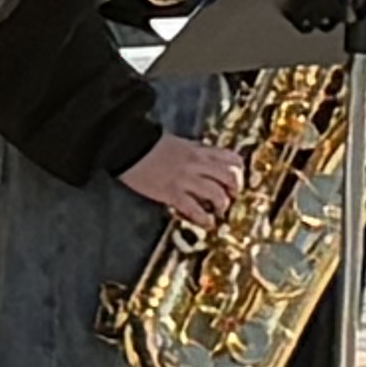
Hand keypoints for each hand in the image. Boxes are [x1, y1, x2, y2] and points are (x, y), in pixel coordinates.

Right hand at [123, 132, 244, 220]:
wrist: (126, 145)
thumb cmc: (148, 144)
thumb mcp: (178, 143)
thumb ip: (194, 153)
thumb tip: (204, 163)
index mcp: (198, 150)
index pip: (232, 159)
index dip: (238, 172)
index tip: (234, 181)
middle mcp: (197, 164)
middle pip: (230, 178)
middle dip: (234, 191)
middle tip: (230, 199)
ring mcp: (185, 179)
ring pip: (217, 194)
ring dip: (221, 206)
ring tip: (217, 212)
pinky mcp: (172, 192)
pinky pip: (195, 209)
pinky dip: (204, 219)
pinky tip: (206, 223)